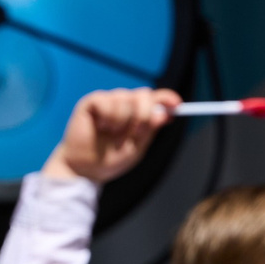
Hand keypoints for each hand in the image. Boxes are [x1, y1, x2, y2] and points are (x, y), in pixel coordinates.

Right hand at [44, 87, 176, 182]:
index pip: (155, 99)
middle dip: (143, 116)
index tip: (177, 104)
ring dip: (123, 122)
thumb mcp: (138, 146)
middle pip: (143, 95)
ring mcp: (107, 102)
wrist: (87, 169)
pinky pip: (107, 101)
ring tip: (113, 135)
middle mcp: (124, 104)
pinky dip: (108, 118)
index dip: (166, 98)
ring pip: (125, 98)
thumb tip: (165, 113)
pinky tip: (101, 127)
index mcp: (137, 115)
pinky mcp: (91, 102)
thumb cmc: (111, 159)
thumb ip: (150, 128)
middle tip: (135, 134)